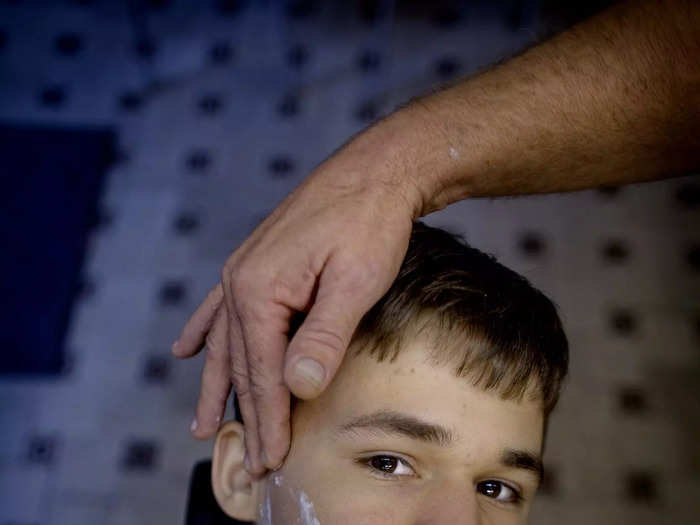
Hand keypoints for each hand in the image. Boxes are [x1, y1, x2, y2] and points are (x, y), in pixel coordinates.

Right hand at [172, 143, 417, 474]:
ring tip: (202, 425)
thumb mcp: (354, 281)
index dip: (269, 419)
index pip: (263, 372)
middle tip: (256, 461)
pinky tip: (186, 350)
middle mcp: (240, 280)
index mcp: (259, 289)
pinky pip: (220, 308)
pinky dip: (203, 333)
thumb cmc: (369, 223)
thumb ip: (323, 336)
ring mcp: (244, 269)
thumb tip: (297, 388)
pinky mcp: (258, 262)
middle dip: (250, 415)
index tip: (274, 459)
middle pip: (241, 364)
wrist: (374, 172)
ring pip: (226, 342)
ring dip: (217, 386)